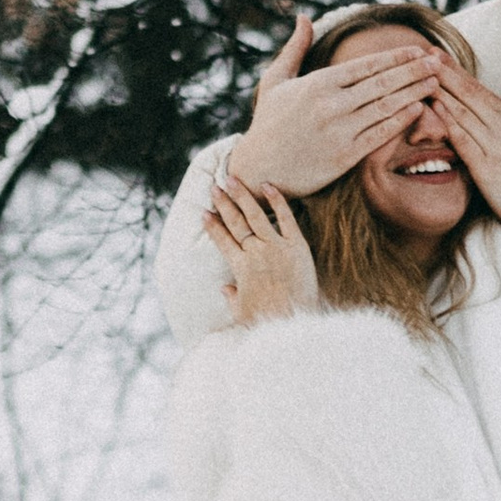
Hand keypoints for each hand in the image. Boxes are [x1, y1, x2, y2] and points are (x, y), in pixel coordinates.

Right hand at [204, 174, 319, 326]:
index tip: (204, 213)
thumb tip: (225, 288)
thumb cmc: (267, 320)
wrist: (295, 321)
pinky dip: (276, 201)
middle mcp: (255, 253)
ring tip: (232, 179)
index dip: (212, 226)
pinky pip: (285, 218)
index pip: (222, 240)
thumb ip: (231, 298)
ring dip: (242, 196)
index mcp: (240, 268)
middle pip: (236, 223)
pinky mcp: (296, 245)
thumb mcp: (242, 312)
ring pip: (255, 215)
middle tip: (214, 187)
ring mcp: (276, 247)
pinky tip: (267, 185)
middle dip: (223, 203)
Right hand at [234, 15, 444, 198]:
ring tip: (435, 82)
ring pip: (385, 107)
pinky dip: (400, 120)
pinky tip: (418, 109)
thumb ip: (295, 48)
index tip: (418, 50)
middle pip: (382, 83)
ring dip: (414, 92)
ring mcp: (339, 131)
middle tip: (438, 61)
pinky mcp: (344, 156)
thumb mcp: (275, 80)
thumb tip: (303, 17)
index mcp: (317, 83)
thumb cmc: (268, 123)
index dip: (395, 57)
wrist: (257, 169)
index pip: (365, 65)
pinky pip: (380, 135)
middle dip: (413, 70)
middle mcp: (331, 105)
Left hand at [421, 66, 500, 248]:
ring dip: (441, 90)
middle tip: (422, 52)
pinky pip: (465, 138)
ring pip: (464, 109)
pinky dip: (449, 120)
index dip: (454, 69)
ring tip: (420, 74)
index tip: (434, 53)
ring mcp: (496, 143)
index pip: (476, 87)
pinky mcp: (488, 165)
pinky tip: (434, 109)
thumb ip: (493, 122)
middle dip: (443, 71)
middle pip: (468, 92)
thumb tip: (472, 107)